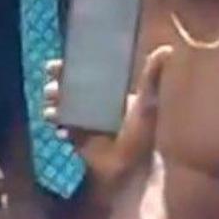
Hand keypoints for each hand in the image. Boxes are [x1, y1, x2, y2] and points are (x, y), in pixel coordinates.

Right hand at [44, 45, 173, 188]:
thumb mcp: (147, 104)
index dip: (69, 68)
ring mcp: (84, 120)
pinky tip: (61, 130)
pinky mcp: (75, 136)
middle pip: (68, 89)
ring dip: (53, 107)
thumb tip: (166, 49)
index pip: (85, 73)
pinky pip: (60, 126)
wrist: (129, 170)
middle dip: (56, 88)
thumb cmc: (141, 136)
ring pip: (61, 106)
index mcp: (109, 92)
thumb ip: (151, 77)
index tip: (56, 65)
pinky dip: (58, 126)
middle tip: (52, 90)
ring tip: (54, 112)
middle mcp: (95, 103)